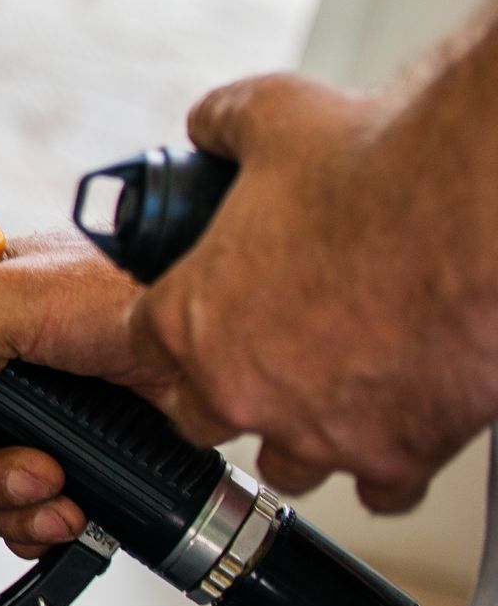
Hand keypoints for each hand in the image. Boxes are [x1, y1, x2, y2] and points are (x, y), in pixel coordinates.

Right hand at [0, 228, 173, 555]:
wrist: (215, 333)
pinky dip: (42, 524)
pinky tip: (70, 514)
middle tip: (23, 474)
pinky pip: (28, 512)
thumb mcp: (10, 298)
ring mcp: (30, 416)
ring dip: (12, 505)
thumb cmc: (126, 284)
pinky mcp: (71, 452)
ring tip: (59, 492)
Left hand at [130, 72, 497, 511]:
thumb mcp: (270, 117)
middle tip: (265, 354)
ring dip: (302, 432)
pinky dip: (386, 462)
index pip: (142, 347)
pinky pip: (380, 488)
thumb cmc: (377, 161)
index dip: (168, 331)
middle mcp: (240, 387)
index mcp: (189, 318)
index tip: (195, 321)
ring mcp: (317, 429)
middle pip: (202, 417)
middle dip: (226, 389)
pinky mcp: (396, 454)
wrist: (477, 206)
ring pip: (288, 464)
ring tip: (329, 392)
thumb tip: (207, 126)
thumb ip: (221, 126)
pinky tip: (393, 427)